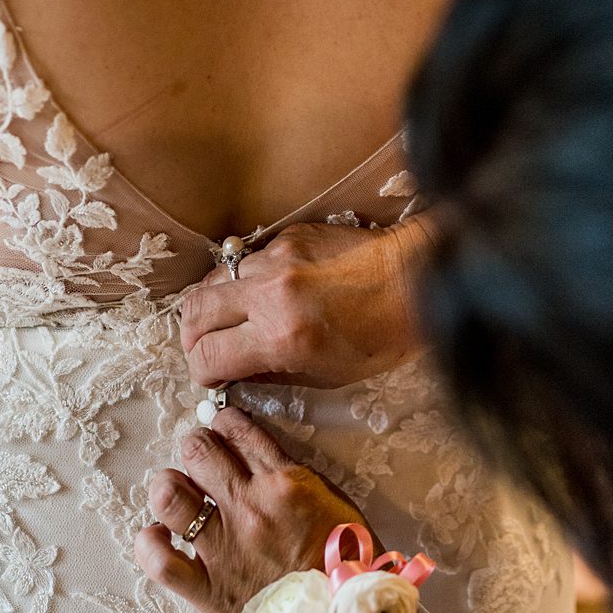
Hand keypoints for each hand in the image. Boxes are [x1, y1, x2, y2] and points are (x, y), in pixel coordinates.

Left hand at [134, 407, 367, 612]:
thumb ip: (291, 473)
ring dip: (169, 486)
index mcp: (286, 484)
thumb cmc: (343, 559)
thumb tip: (253, 453)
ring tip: (179, 494)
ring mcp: (224, 549)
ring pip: (169, 496)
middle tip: (203, 461)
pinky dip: (150, 544)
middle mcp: (250, 509)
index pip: (237, 430)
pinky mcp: (209, 589)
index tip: (224, 432)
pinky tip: (159, 535)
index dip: (225, 424)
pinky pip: (160, 562)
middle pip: (197, 451)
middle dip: (197, 447)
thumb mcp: (331, 499)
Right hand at [178, 219, 430, 389]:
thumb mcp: (328, 375)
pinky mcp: (290, 237)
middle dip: (193, 336)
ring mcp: (278, 259)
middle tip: (208, 347)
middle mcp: (271, 294)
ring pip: (216, 280)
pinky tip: (272, 291)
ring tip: (236, 318)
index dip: (202, 372)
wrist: (419, 281)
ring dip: (218, 304)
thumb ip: (272, 374)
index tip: (212, 375)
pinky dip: (250, 280)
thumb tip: (234, 373)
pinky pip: (250, 260)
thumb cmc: (384, 337)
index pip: (206, 356)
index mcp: (281, 337)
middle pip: (193, 312)